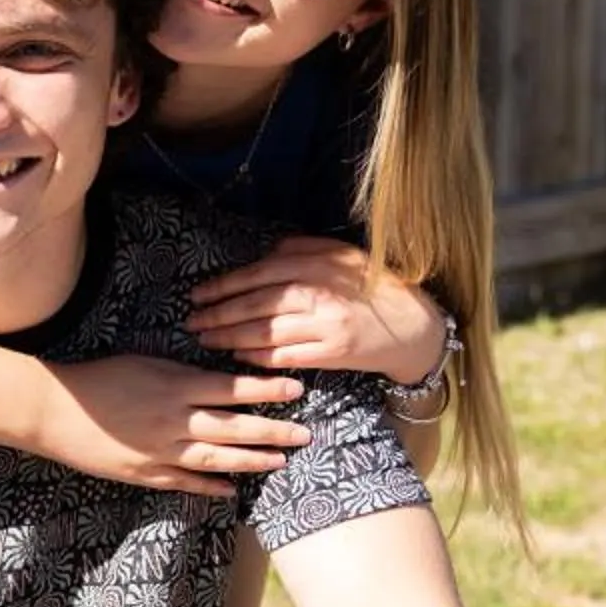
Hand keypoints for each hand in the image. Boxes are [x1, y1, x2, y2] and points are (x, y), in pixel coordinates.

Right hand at [30, 355, 309, 495]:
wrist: (53, 410)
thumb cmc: (99, 378)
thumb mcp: (145, 363)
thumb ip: (183, 374)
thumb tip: (220, 380)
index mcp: (174, 386)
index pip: (232, 388)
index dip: (267, 390)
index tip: (296, 389)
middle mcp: (173, 420)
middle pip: (234, 428)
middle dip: (274, 431)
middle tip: (306, 434)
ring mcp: (160, 451)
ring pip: (217, 459)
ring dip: (252, 460)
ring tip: (281, 461)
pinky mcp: (145, 473)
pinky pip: (186, 482)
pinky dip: (211, 487)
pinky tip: (233, 490)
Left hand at [189, 236, 448, 385]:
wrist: (413, 326)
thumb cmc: (372, 287)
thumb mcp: (341, 255)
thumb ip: (301, 250)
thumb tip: (262, 255)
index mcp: (317, 264)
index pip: (258, 275)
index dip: (223, 286)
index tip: (197, 294)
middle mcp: (319, 292)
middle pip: (255, 305)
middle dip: (218, 315)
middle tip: (192, 322)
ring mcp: (325, 325)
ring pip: (265, 332)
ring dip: (229, 337)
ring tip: (206, 339)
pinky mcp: (331, 352)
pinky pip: (284, 356)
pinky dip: (257, 357)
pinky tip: (238, 356)